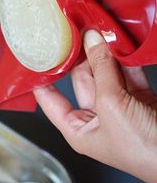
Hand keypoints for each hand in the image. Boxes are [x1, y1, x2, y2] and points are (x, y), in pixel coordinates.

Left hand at [34, 30, 156, 182]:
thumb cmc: (142, 151)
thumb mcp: (112, 106)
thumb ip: (101, 71)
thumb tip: (93, 41)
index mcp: (78, 129)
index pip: (50, 100)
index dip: (43, 78)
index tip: (39, 56)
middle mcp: (95, 117)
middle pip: (82, 80)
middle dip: (81, 57)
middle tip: (80, 32)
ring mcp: (117, 106)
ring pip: (105, 73)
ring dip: (104, 54)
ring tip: (99, 31)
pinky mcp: (138, 98)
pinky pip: (127, 73)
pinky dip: (125, 58)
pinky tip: (120, 43)